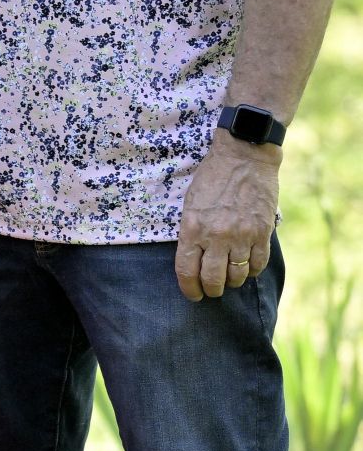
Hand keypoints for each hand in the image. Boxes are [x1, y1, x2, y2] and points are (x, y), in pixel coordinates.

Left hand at [174, 137, 279, 303]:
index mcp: (193, 227)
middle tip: (213, 289)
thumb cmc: (213, 177)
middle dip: (212, 290)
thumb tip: (195, 260)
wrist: (244, 155)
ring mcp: (241, 234)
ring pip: (238, 275)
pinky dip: (253, 269)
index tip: (193, 294)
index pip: (187, 271)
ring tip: (231, 277)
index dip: (190, 289)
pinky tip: (249, 265)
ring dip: (233, 281)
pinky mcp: (262, 231)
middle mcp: (216, 235)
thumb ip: (192, 232)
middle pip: (213, 279)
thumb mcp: (191, 203)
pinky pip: (258, 263)